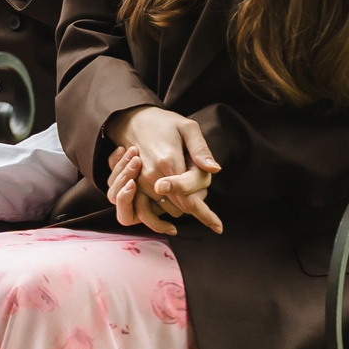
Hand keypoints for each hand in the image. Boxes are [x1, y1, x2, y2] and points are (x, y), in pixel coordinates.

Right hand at [102, 106, 223, 235]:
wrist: (131, 120)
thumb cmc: (163, 123)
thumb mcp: (187, 127)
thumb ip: (201, 149)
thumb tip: (214, 170)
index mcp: (169, 162)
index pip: (190, 198)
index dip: (205, 215)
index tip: (218, 228)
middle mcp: (152, 177)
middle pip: (181, 207)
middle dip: (195, 202)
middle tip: (199, 182)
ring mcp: (139, 183)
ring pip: (168, 210)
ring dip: (180, 206)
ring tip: (186, 186)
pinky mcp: (132, 186)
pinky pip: (146, 212)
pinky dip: (159, 216)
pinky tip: (170, 212)